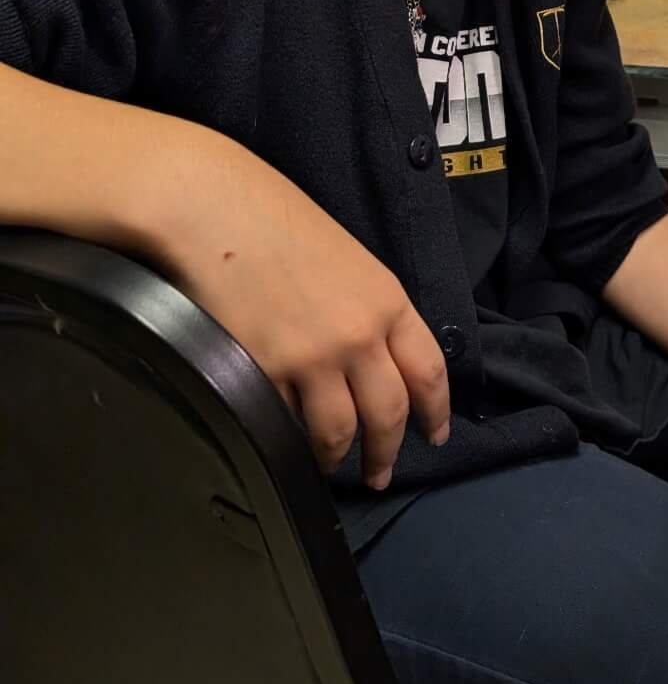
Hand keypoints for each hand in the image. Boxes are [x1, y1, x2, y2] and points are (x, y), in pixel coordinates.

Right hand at [146, 126, 449, 490]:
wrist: (215, 210)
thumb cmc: (276, 222)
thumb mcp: (348, 260)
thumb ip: (369, 310)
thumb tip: (375, 359)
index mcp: (386, 301)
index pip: (429, 371)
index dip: (436, 411)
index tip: (435, 435)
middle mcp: (358, 336)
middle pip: (389, 414)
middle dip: (388, 453)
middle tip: (381, 474)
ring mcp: (311, 359)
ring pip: (338, 432)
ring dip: (337, 458)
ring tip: (332, 465)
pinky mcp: (262, 374)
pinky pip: (283, 423)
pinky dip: (287, 438)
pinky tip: (285, 441)